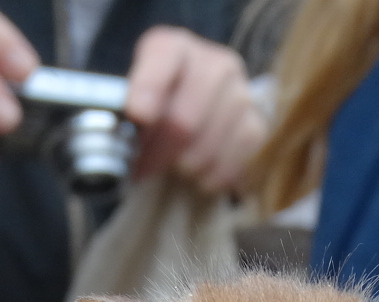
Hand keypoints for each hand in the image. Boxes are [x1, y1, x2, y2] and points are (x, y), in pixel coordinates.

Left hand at [124, 27, 266, 192]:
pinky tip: (198, 177)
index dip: (149, 88)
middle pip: (185, 117)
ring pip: (210, 143)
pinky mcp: (256, 123)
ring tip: (171, 170)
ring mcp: (240, 92)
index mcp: (174, 47)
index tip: (138, 116)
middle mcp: (214, 63)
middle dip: (159, 151)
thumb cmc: (151, 110)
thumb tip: (125, 138)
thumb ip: (122, 111)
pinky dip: (213, 175)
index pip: (164, 57)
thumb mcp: (128, 100)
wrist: (185, 115)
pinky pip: (235, 158)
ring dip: (186, 167)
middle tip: (142, 169)